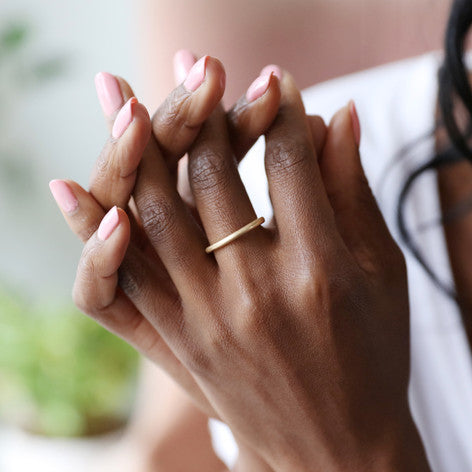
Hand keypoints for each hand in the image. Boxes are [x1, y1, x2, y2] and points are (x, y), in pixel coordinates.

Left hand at [102, 72, 427, 470]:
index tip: (277, 80)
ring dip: (135, 150)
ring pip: (154, 216)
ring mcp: (206, 321)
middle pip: (213, 178)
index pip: (288, 164)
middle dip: (205, 114)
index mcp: (320, 272)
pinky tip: (75, 187)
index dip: (283, 112)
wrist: (337, 449)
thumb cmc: (372, 358)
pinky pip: (122, 281)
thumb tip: (338, 115)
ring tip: (122, 98)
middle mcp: (255, 292)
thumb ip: (355, 190)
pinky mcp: (178, 343)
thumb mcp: (381, 273)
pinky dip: (95, 233)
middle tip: (200, 67)